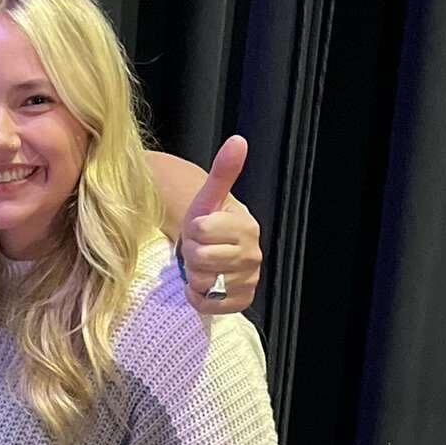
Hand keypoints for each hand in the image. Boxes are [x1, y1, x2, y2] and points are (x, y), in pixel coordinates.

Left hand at [179, 136, 260, 314]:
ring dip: (194, 275)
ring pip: (203, 281)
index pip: (201, 230)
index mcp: (247, 227)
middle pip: (200, 258)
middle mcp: (253, 255)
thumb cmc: (209, 221)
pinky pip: (211, 304)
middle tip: (199, 248)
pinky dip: (199, 297)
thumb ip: (223, 171)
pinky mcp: (241, 301)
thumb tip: (238, 139)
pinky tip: (204, 285)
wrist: (212, 251)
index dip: (193, 229)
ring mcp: (249, 280)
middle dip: (192, 253)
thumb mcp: (210, 196)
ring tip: (202, 266)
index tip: (201, 229)